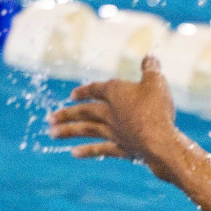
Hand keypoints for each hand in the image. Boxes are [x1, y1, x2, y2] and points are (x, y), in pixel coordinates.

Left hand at [46, 55, 189, 181]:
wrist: (161, 142)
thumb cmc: (157, 109)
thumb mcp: (156, 82)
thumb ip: (151, 69)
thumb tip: (150, 57)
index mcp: (114, 93)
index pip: (95, 89)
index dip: (84, 91)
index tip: (71, 95)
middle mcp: (109, 112)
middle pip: (84, 111)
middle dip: (66, 114)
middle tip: (49, 118)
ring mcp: (114, 132)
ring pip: (87, 130)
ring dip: (68, 131)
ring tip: (52, 133)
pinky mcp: (122, 148)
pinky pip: (102, 150)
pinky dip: (88, 151)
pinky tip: (74, 153)